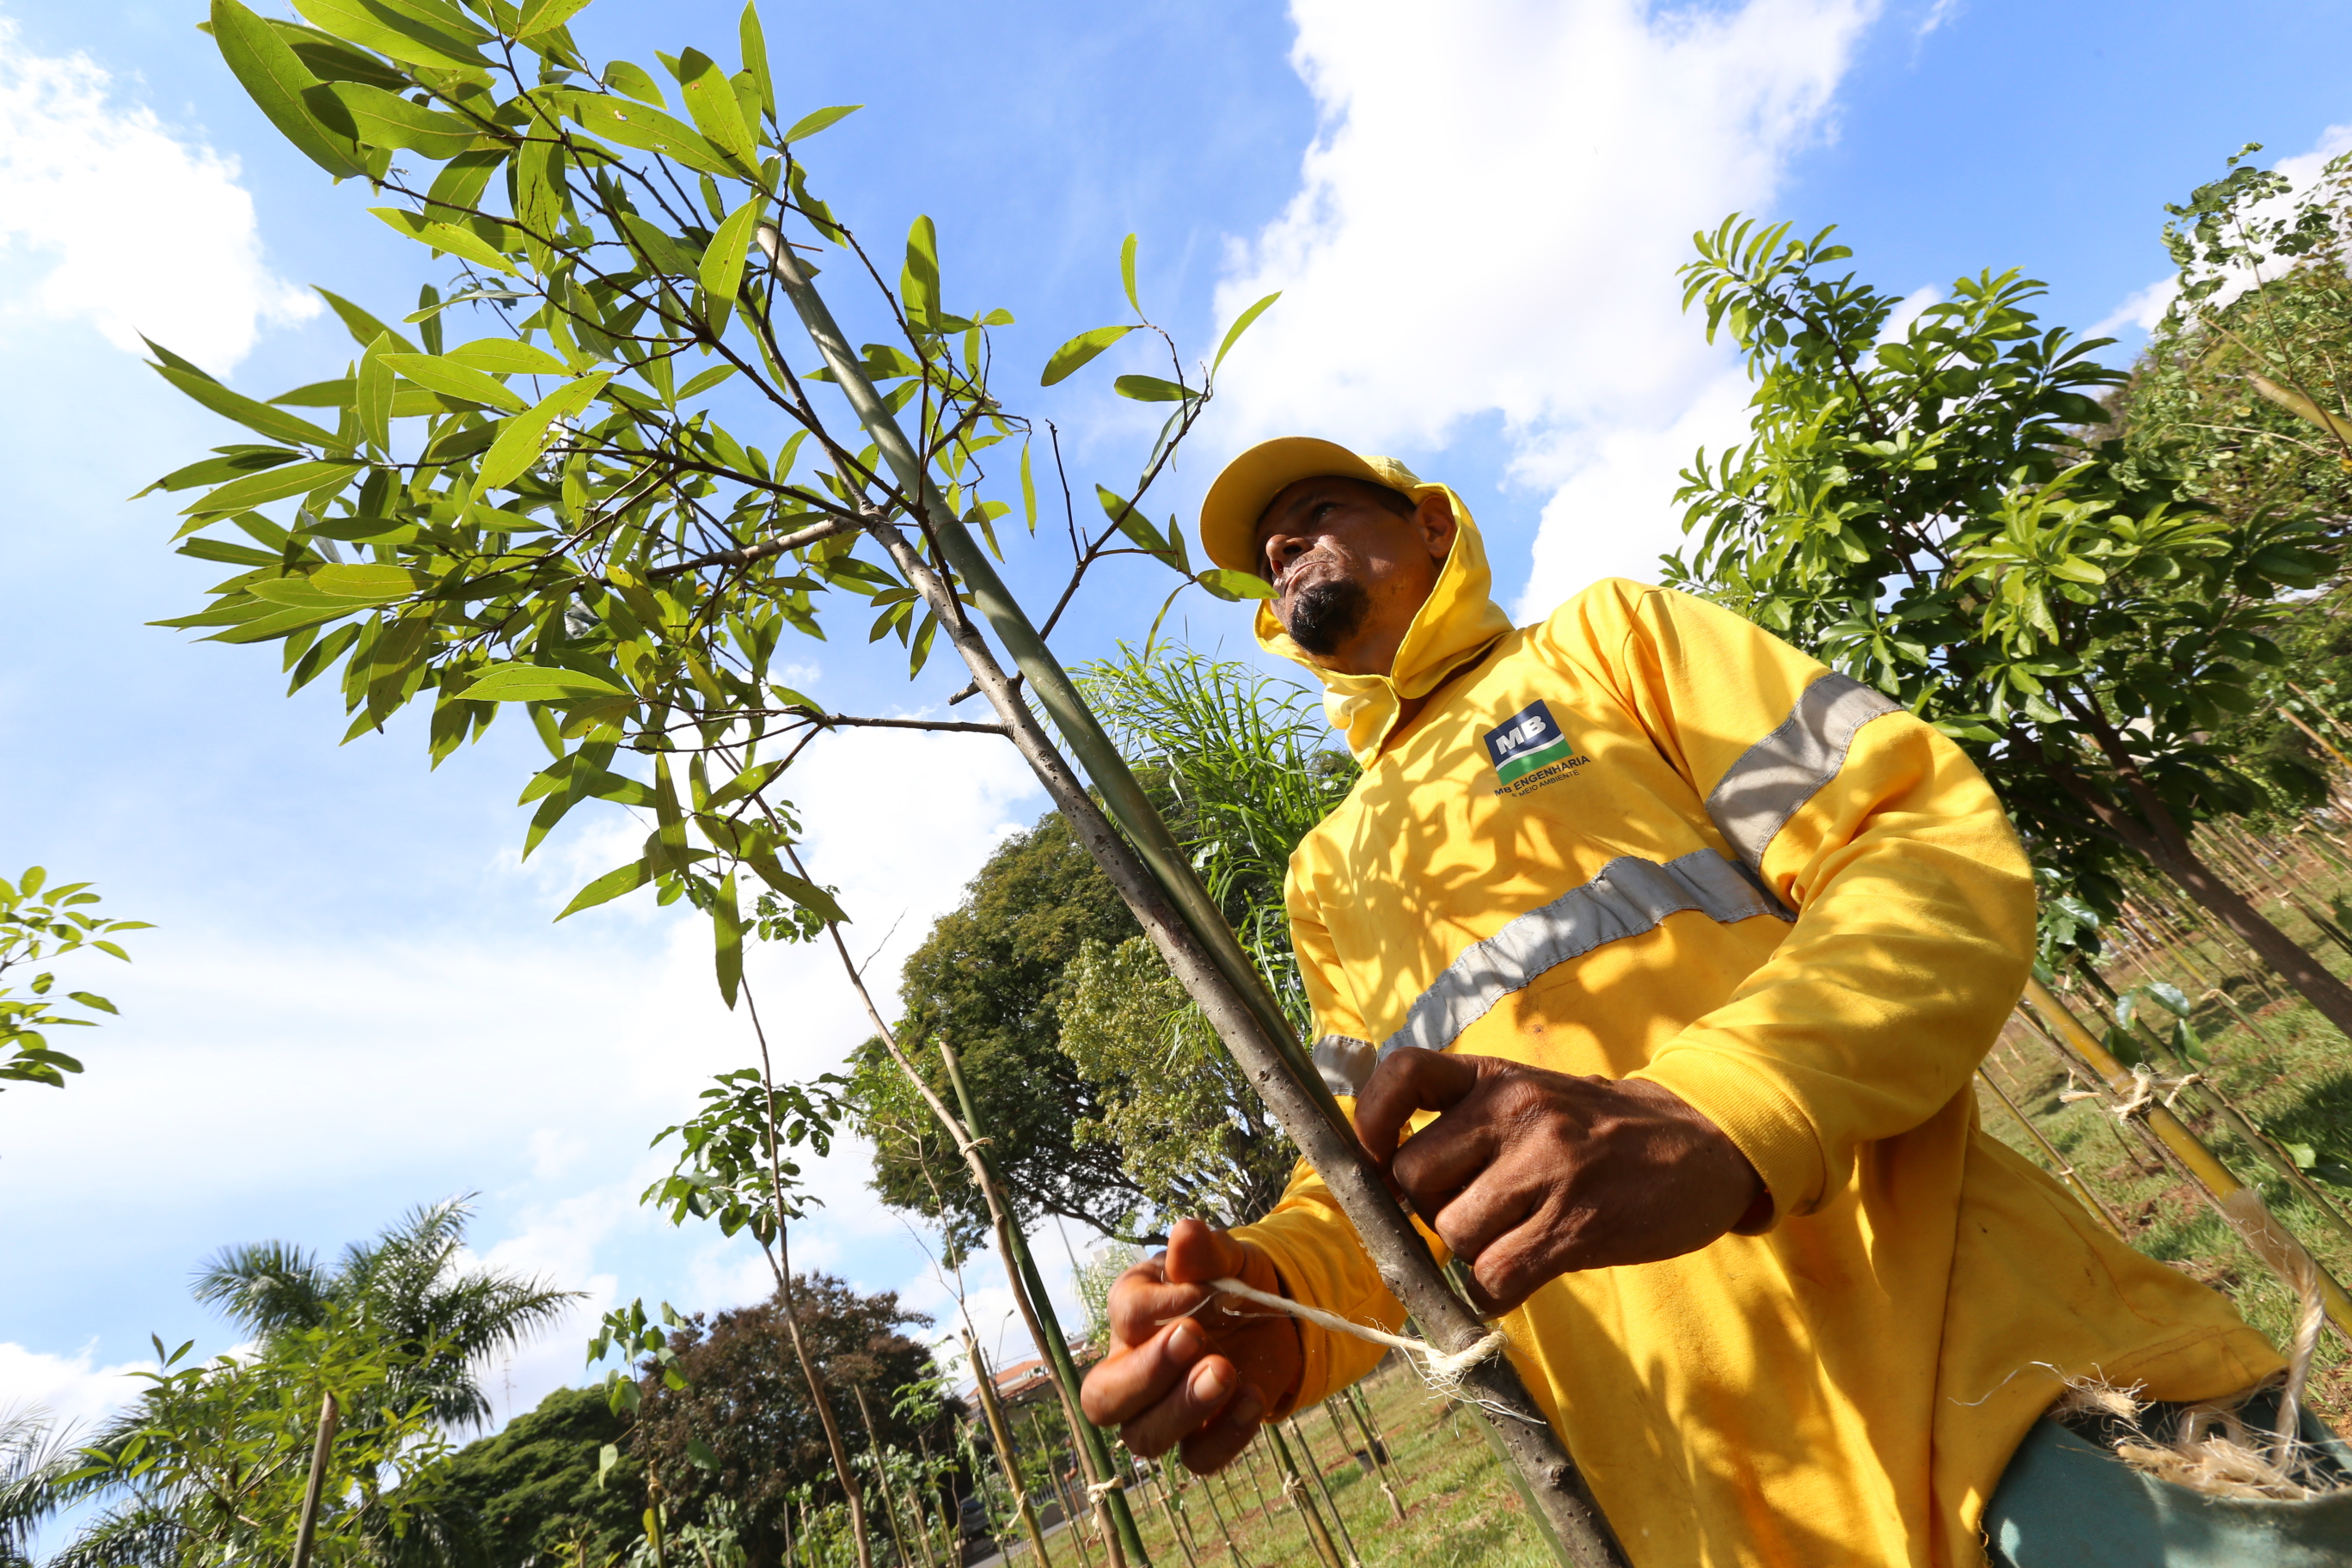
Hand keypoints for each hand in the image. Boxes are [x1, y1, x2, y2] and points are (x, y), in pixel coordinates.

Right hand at [1077, 1219, 1302, 1472]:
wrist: (1273, 1318)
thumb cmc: (1231, 1281)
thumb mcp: (1227, 1259)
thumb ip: (1205, 1251)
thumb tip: (1185, 1230)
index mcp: (1132, 1311)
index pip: (1123, 1317)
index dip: (1157, 1309)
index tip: (1199, 1292)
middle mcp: (1133, 1367)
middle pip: (1104, 1398)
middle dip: (1146, 1375)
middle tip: (1195, 1339)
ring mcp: (1163, 1409)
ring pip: (1143, 1436)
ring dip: (1182, 1408)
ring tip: (1227, 1371)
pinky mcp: (1201, 1436)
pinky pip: (1198, 1458)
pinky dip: (1226, 1434)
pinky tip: (1254, 1396)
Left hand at [1353, 1048, 1766, 1314]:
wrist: (1705, 1146)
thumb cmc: (1602, 1131)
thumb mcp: (1533, 1098)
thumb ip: (1467, 1123)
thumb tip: (1386, 1181)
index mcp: (1495, 1077)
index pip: (1402, 1074)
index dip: (1369, 1120)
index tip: (1376, 1160)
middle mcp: (1515, 1113)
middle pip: (1414, 1180)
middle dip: (1428, 1212)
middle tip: (1473, 1215)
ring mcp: (1546, 1167)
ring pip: (1451, 1235)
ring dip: (1469, 1255)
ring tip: (1512, 1240)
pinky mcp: (1576, 1223)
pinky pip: (1494, 1277)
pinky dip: (1494, 1293)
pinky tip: (1522, 1275)